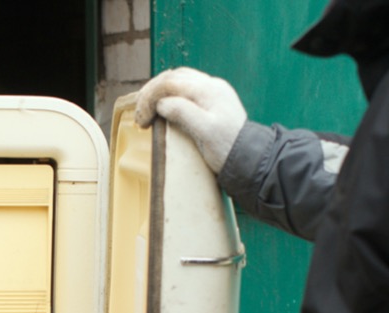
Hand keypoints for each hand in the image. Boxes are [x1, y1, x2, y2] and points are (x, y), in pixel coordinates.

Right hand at [133, 67, 247, 173]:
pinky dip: (170, 95)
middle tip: (139, 114)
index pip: (169, 82)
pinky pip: (186, 89)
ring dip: (159, 92)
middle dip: (151, 93)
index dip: (149, 98)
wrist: (249, 158)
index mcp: (208, 90)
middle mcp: (211, 85)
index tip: (141, 120)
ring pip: (179, 80)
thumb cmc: (227, 148)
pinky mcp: (212, 100)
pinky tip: (163, 108)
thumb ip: (184, 112)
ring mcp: (212, 91)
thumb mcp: (205, 132)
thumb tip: (162, 103)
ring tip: (147, 110)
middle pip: (172, 77)